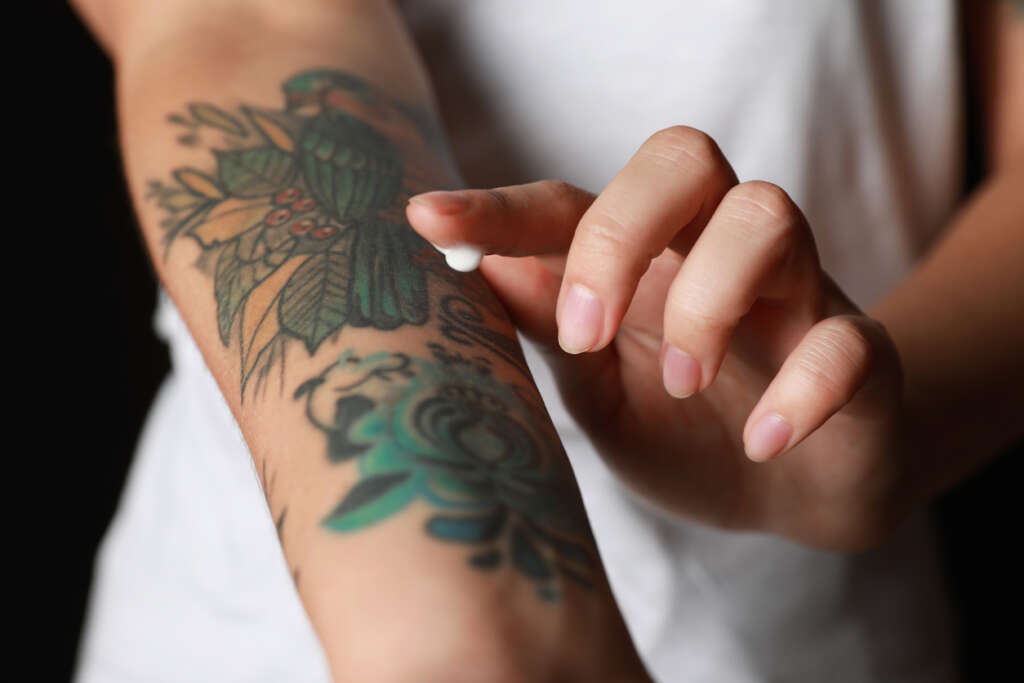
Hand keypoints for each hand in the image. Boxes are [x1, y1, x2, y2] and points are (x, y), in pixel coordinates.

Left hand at [408, 126, 910, 550]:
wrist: (797, 493)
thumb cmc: (687, 432)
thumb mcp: (600, 390)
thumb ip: (554, 329)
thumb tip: (482, 267)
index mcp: (646, 261)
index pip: (571, 204)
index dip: (499, 208)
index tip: (425, 219)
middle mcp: (717, 252)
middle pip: (684, 157)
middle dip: (621, 232)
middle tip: (586, 333)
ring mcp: (796, 294)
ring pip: (768, 214)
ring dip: (707, 300)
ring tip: (680, 384)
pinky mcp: (862, 354)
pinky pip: (848, 339)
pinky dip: (802, 389)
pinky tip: (762, 442)